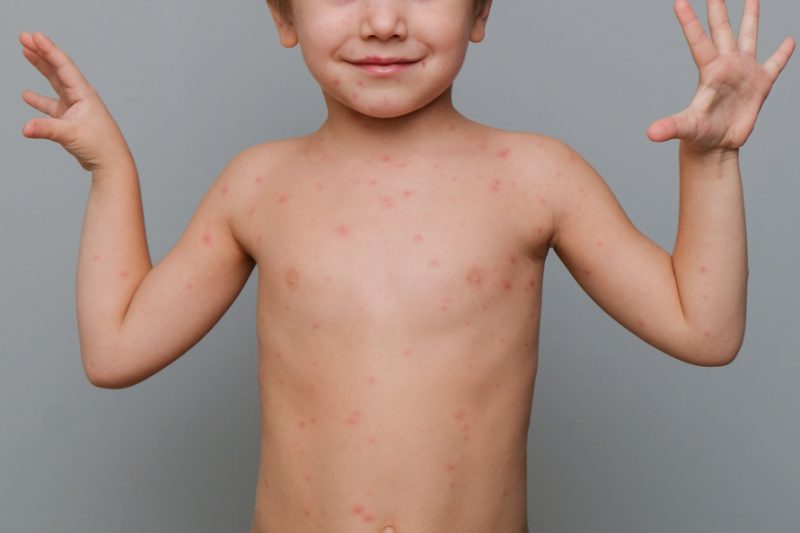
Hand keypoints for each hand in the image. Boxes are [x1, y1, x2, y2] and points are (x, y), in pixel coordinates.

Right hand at [20, 32, 130, 171]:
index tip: (34, 36)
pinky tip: (27, 95)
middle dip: (41, 53)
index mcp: (83, 94)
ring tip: (26, 53)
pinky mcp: (71, 120)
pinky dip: (40, 100)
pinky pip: (52, 105)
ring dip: (41, 69)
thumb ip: (46, 129)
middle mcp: (80, 97)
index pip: (63, 66)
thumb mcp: (71, 134)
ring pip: (54, 83)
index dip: (48, 50)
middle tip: (24, 38)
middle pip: (58, 69)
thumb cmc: (101, 146)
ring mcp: (75, 108)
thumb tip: (26, 128)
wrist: (111, 163)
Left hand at [646, 0, 794, 152]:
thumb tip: (651, 134)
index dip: (689, 21)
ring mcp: (744, 72)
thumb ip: (670, 127)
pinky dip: (783, 53)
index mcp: (709, 71)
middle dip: (718, 8)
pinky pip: (775, 64)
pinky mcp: (761, 84)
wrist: (716, 145)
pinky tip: (789, 41)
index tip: (679, 1)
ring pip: (748, 37)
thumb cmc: (699, 135)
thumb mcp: (686, 128)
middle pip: (722, 30)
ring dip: (750, 18)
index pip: (698, 40)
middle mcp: (726, 65)